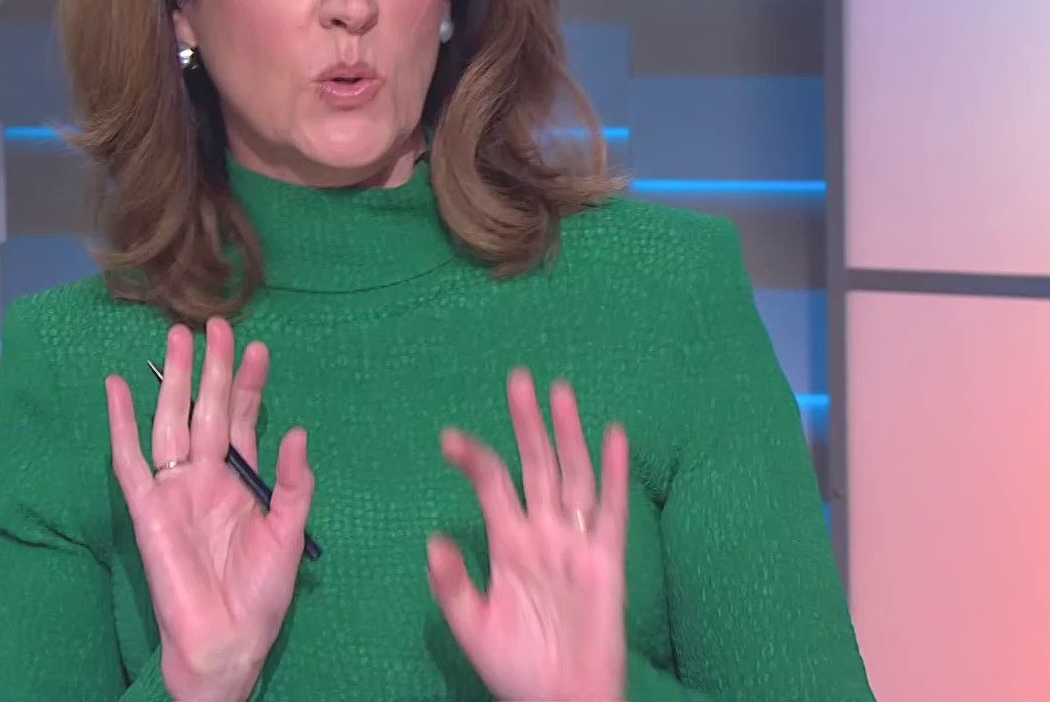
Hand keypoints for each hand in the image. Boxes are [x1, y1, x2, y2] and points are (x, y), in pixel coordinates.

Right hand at [104, 317, 313, 701]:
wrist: (227, 641)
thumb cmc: (261, 594)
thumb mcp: (288, 534)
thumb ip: (292, 485)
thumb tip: (298, 433)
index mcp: (241, 480)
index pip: (244, 419)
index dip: (250, 384)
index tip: (258, 347)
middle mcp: (206, 476)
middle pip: (207, 409)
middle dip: (212, 369)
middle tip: (215, 325)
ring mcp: (175, 489)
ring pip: (172, 422)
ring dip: (174, 382)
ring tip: (178, 338)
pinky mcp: (148, 509)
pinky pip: (130, 460)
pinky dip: (121, 424)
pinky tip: (117, 388)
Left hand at [427, 368, 630, 700]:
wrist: (560, 701)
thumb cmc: (516, 667)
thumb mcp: (473, 626)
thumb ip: (454, 585)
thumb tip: (434, 541)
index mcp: (508, 543)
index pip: (491, 484)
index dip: (473, 458)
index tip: (447, 437)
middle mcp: (542, 533)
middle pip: (535, 465)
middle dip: (526, 423)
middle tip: (518, 378)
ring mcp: (575, 544)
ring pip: (572, 476)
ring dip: (567, 434)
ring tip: (560, 391)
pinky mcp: (605, 562)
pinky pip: (610, 512)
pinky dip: (615, 473)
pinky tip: (614, 436)